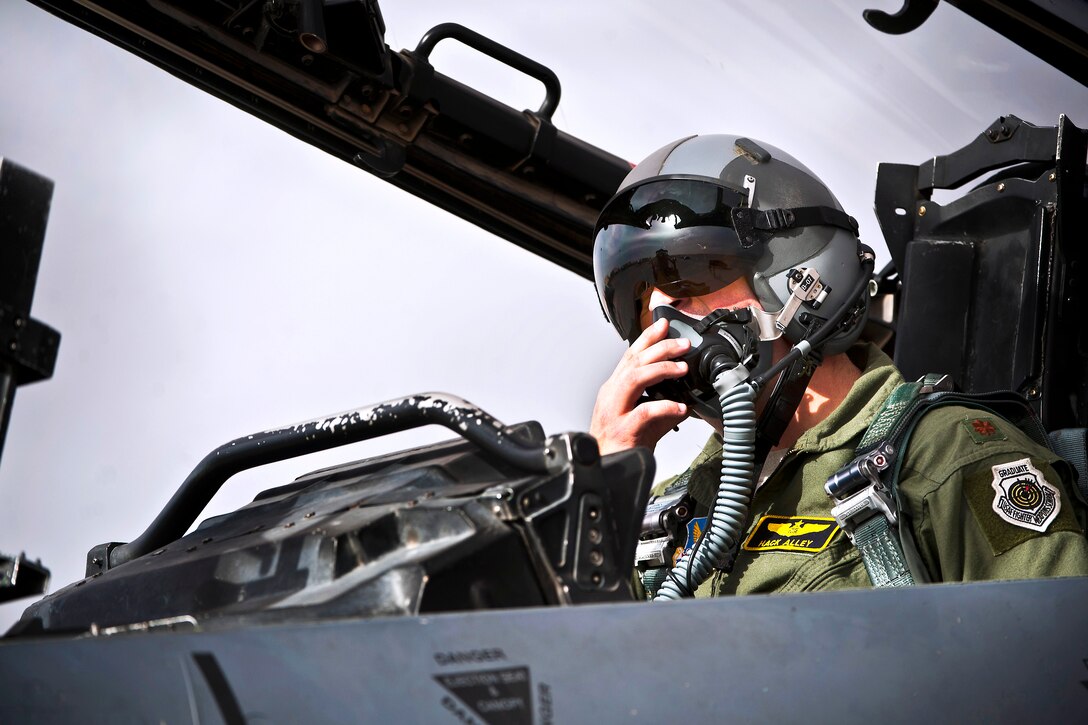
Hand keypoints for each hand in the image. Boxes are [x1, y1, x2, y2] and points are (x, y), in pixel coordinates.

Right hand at [590, 318, 691, 454]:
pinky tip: (680, 407)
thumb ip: (661, 406)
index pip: (630, 356)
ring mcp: (615, 412)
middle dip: (660, 348)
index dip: (647, 338)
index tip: (664, 324)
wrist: (606, 469)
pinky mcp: (623, 430)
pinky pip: (645, 412)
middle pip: (634, 361)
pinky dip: (665, 407)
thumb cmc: (622, 445)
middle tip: (683, 344)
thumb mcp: (642, 420)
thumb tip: (686, 399)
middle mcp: (612, 395)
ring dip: (661, 370)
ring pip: (634, 379)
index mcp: (614, 389)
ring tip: (682, 368)